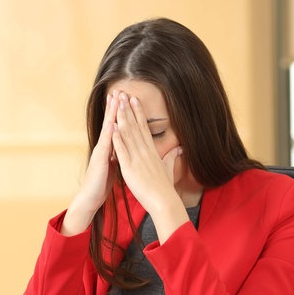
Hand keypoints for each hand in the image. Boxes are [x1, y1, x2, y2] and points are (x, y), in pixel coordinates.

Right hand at [60, 93, 118, 235]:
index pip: (116, 127)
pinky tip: (112, 123)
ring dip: (110, 114)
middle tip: (118, 90)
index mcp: (110, 148)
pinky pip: (106, 145)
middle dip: (114, 107)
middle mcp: (104, 147)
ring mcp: (101, 152)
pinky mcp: (100, 161)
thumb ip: (117, 155)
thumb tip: (123, 148)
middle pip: (110, 123)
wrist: (90, 198)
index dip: (120, 113)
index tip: (125, 98)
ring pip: (107, 130)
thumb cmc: (101, 184)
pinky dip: (109, 134)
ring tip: (114, 100)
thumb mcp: (113, 166)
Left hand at [111, 92, 188, 240]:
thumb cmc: (165, 188)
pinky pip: (122, 150)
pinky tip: (113, 127)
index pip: (144, 127)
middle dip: (128, 109)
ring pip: (128, 134)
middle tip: (123, 93)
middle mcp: (144, 151)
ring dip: (122, 118)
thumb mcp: (169, 169)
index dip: (138, 112)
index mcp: (151, 151)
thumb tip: (180, 149)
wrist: (164, 202)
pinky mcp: (130, 168)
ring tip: (116, 103)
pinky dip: (117, 138)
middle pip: (135, 126)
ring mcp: (137, 159)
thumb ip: (172, 157)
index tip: (133, 99)